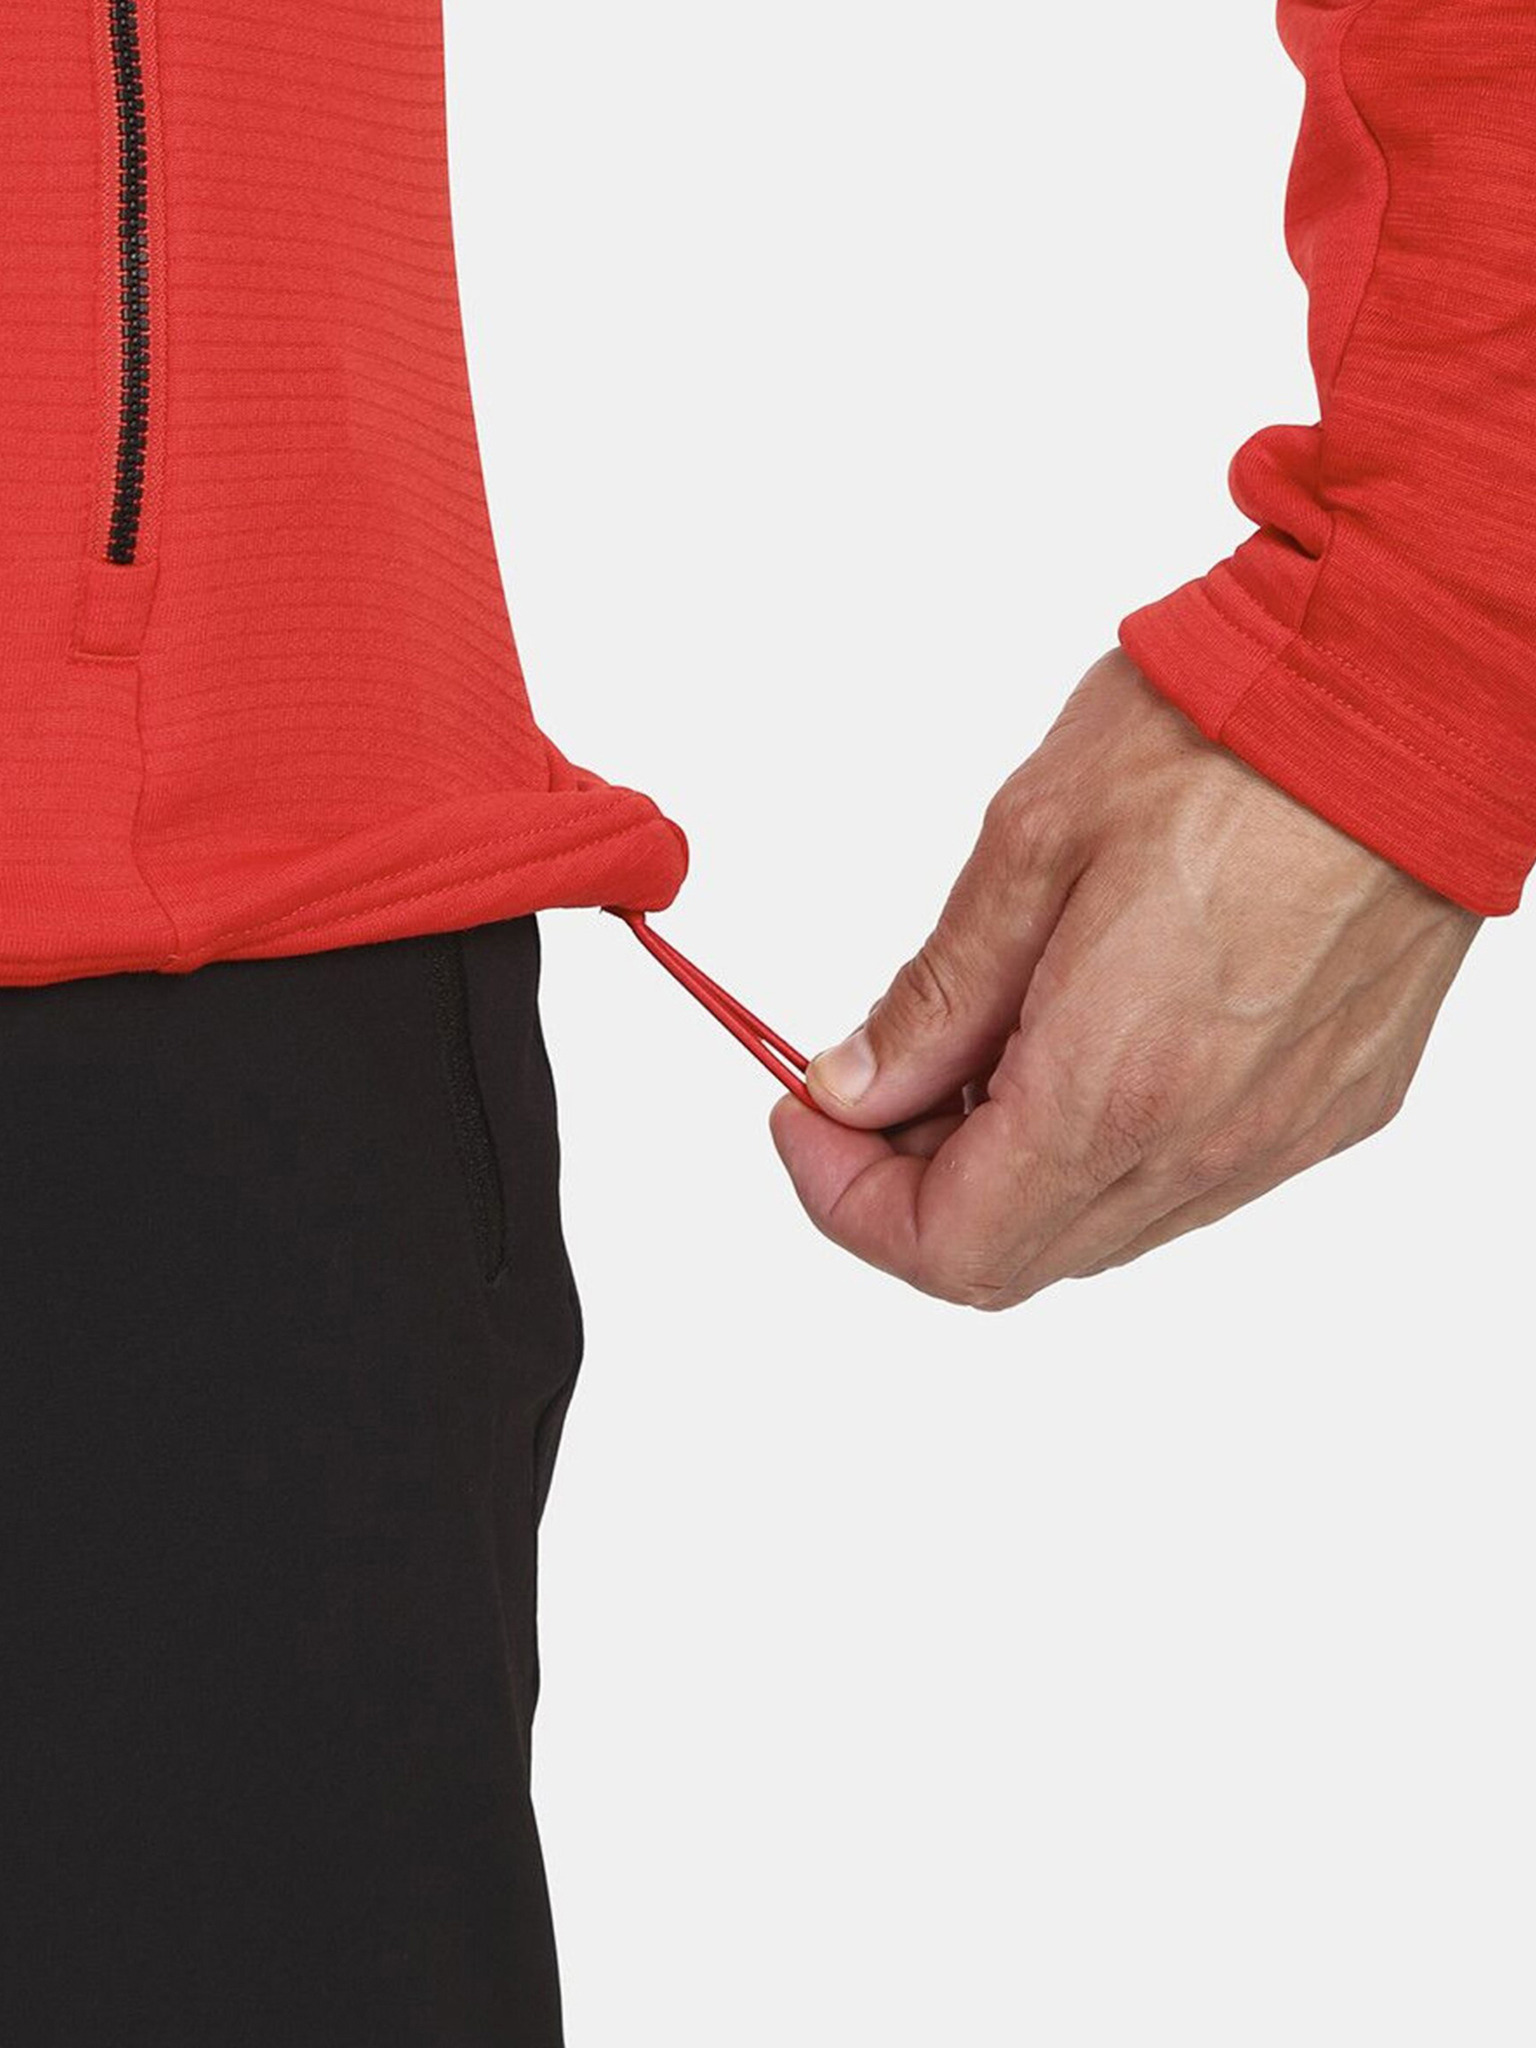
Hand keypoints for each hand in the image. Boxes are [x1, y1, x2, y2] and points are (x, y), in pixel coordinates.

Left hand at [770, 651, 1481, 1308]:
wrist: (1413, 691)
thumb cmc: (1228, 738)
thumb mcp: (1029, 845)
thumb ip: (937, 996)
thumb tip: (857, 1084)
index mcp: (1116, 1085)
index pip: (948, 1246)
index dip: (846, 1203)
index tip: (809, 1119)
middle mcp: (1206, 1143)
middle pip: (1017, 1256)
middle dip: (916, 1186)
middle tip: (880, 1078)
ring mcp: (1281, 1135)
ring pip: (1102, 1227)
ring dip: (1010, 1170)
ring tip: (983, 1045)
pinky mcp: (1335, 1105)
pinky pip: (1190, 1181)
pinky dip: (1106, 1144)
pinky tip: (1088, 1039)